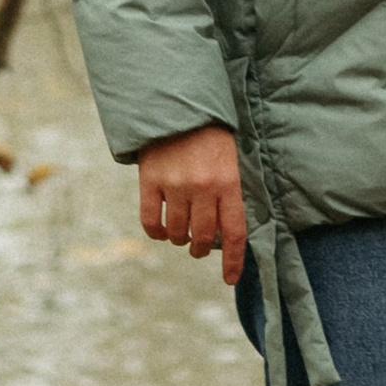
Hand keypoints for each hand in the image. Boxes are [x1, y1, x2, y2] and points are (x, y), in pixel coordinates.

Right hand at [138, 123, 247, 280]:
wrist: (179, 106)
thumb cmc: (211, 136)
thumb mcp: (231, 161)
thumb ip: (231, 193)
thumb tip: (228, 232)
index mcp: (229, 182)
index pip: (235, 232)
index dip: (234, 260)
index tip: (230, 279)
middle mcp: (203, 187)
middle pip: (203, 237)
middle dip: (201, 248)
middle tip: (199, 247)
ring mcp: (175, 184)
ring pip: (177, 232)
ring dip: (180, 239)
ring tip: (181, 234)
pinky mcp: (150, 181)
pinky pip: (151, 221)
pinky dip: (156, 233)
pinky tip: (161, 231)